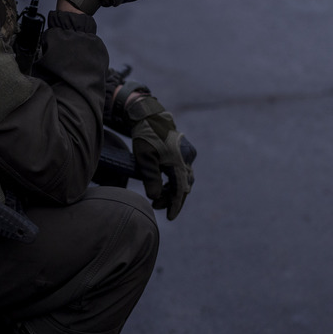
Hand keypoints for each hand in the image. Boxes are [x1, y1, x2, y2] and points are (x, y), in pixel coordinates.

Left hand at [124, 93, 195, 220]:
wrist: (150, 116)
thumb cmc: (145, 136)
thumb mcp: (144, 158)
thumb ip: (150, 178)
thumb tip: (154, 197)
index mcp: (180, 161)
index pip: (180, 190)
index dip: (175, 205)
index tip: (169, 217)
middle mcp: (188, 158)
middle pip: (184, 186)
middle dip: (172, 199)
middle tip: (158, 207)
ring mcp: (188, 154)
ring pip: (184, 179)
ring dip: (173, 190)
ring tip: (158, 197)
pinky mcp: (185, 151)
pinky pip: (183, 171)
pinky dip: (175, 181)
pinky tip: (164, 186)